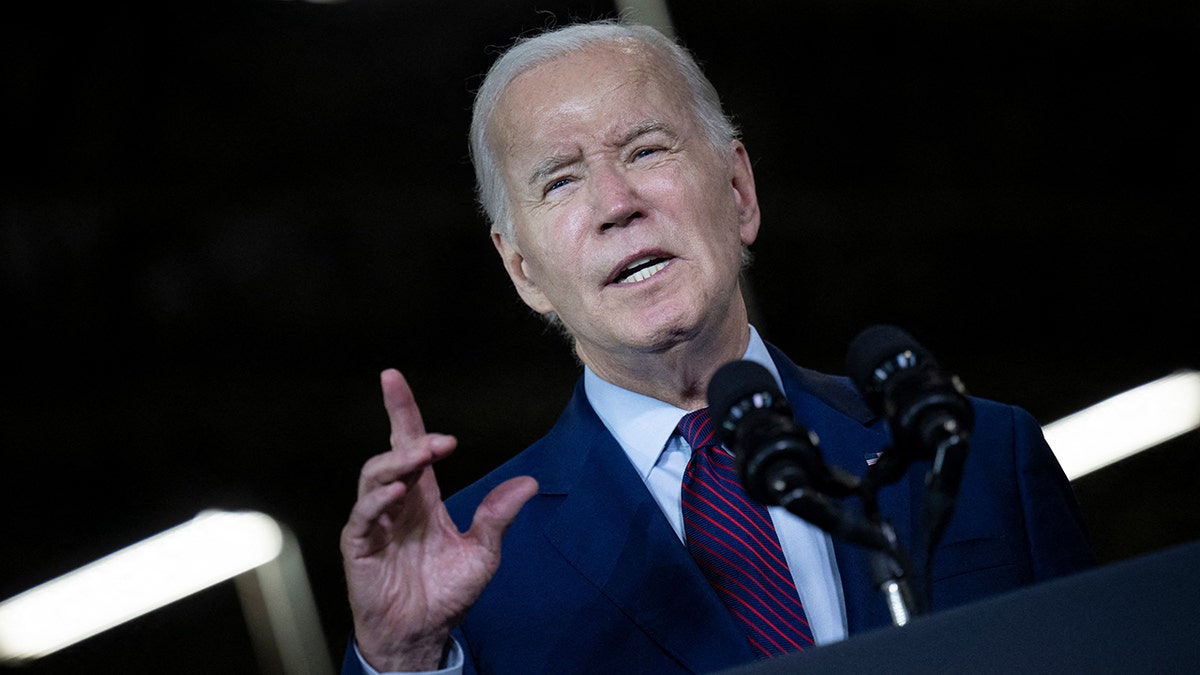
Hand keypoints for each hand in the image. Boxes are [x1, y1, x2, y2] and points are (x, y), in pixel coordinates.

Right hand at [340, 369, 537, 670]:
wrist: (422, 634)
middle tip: (441, 441)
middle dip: (409, 437)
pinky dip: (378, 500)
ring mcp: (374, 522)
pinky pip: (364, 515)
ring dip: (398, 463)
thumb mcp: (482, 552)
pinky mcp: (360, 545)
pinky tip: (399, 491)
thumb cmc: (446, 594)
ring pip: (374, 477)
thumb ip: (498, 517)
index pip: (408, 445)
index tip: (393, 379)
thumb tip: (529, 483)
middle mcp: (395, 502)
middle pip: (391, 454)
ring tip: (422, 456)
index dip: (401, 412)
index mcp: (421, 497)